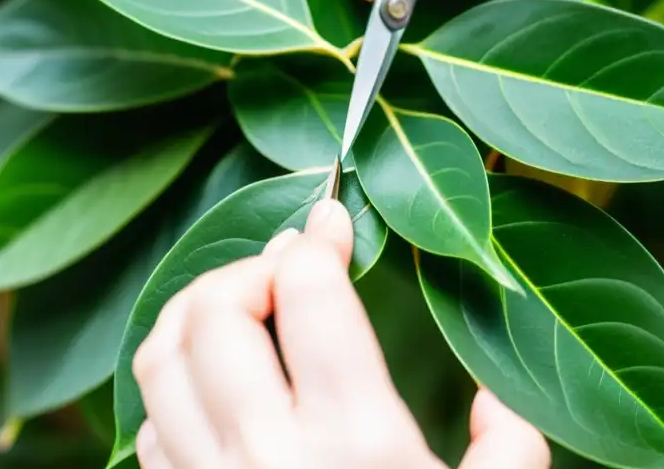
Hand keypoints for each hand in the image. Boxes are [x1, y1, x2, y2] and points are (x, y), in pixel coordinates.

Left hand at [132, 197, 549, 468]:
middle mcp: (270, 455)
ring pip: (160, 361)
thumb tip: (496, 398)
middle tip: (288, 268)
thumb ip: (512, 449)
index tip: (333, 218)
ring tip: (243, 305)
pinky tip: (220, 384)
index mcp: (357, 438)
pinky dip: (174, 382)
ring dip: (195, 311)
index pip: (307, 293)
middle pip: (216, 312)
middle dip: (249, 267)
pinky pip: (151, 426)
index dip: (318, 237)